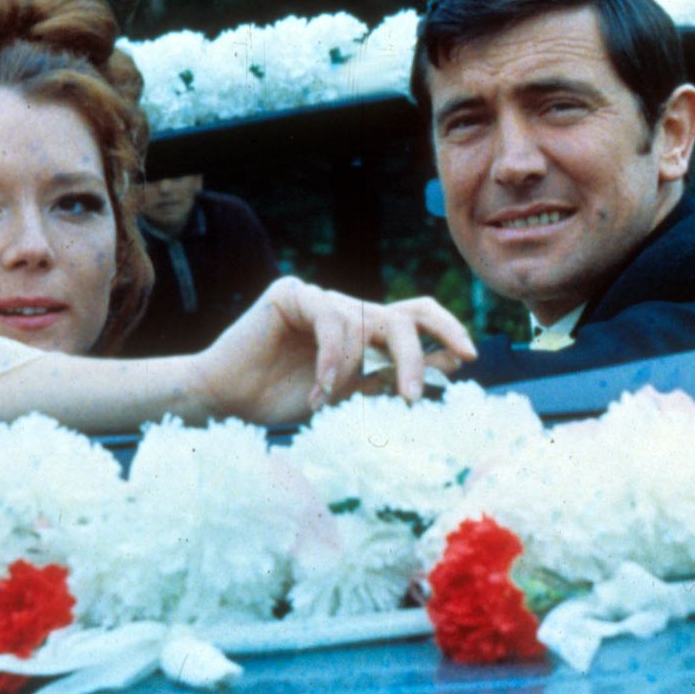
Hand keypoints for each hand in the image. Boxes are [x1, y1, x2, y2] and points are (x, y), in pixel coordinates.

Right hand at [189, 277, 476, 423]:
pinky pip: (331, 318)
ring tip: (327, 399)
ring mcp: (322, 297)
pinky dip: (331, 358)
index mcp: (365, 330)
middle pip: (403, 315)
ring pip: (366, 321)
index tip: (469, 357)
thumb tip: (452, 364)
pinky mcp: (292, 293)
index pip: (417, 316)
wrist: (225, 400)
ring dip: (353, 369)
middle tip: (413, 395)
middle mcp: (349, 309)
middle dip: (415, 355)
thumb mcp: (349, 395)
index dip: (447, 329)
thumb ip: (391, 377)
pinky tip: (317, 388)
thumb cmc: (282, 399)